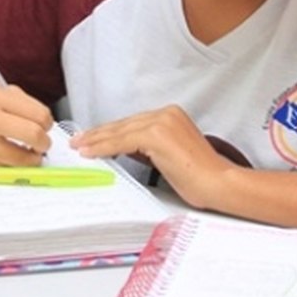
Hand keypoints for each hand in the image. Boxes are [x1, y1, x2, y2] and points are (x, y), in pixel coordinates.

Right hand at [0, 84, 52, 165]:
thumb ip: (19, 103)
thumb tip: (46, 123)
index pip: (39, 114)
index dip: (48, 123)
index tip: (45, 126)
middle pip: (34, 135)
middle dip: (44, 143)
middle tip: (42, 144)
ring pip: (21, 159)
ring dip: (32, 159)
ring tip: (30, 155)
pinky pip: (2, 170)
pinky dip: (12, 168)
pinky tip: (10, 160)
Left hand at [70, 105, 234, 207]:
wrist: (219, 183)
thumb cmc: (199, 176)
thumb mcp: (168, 156)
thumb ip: (147, 148)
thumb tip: (121, 150)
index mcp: (170, 115)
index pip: (131, 123)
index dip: (108, 132)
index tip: (90, 138)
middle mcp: (166, 113)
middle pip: (123, 124)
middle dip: (98, 134)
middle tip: (78, 140)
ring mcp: (162, 121)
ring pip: (119, 131)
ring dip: (96, 140)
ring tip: (79, 146)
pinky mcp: (157, 134)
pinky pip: (123, 141)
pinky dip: (104, 147)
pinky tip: (90, 152)